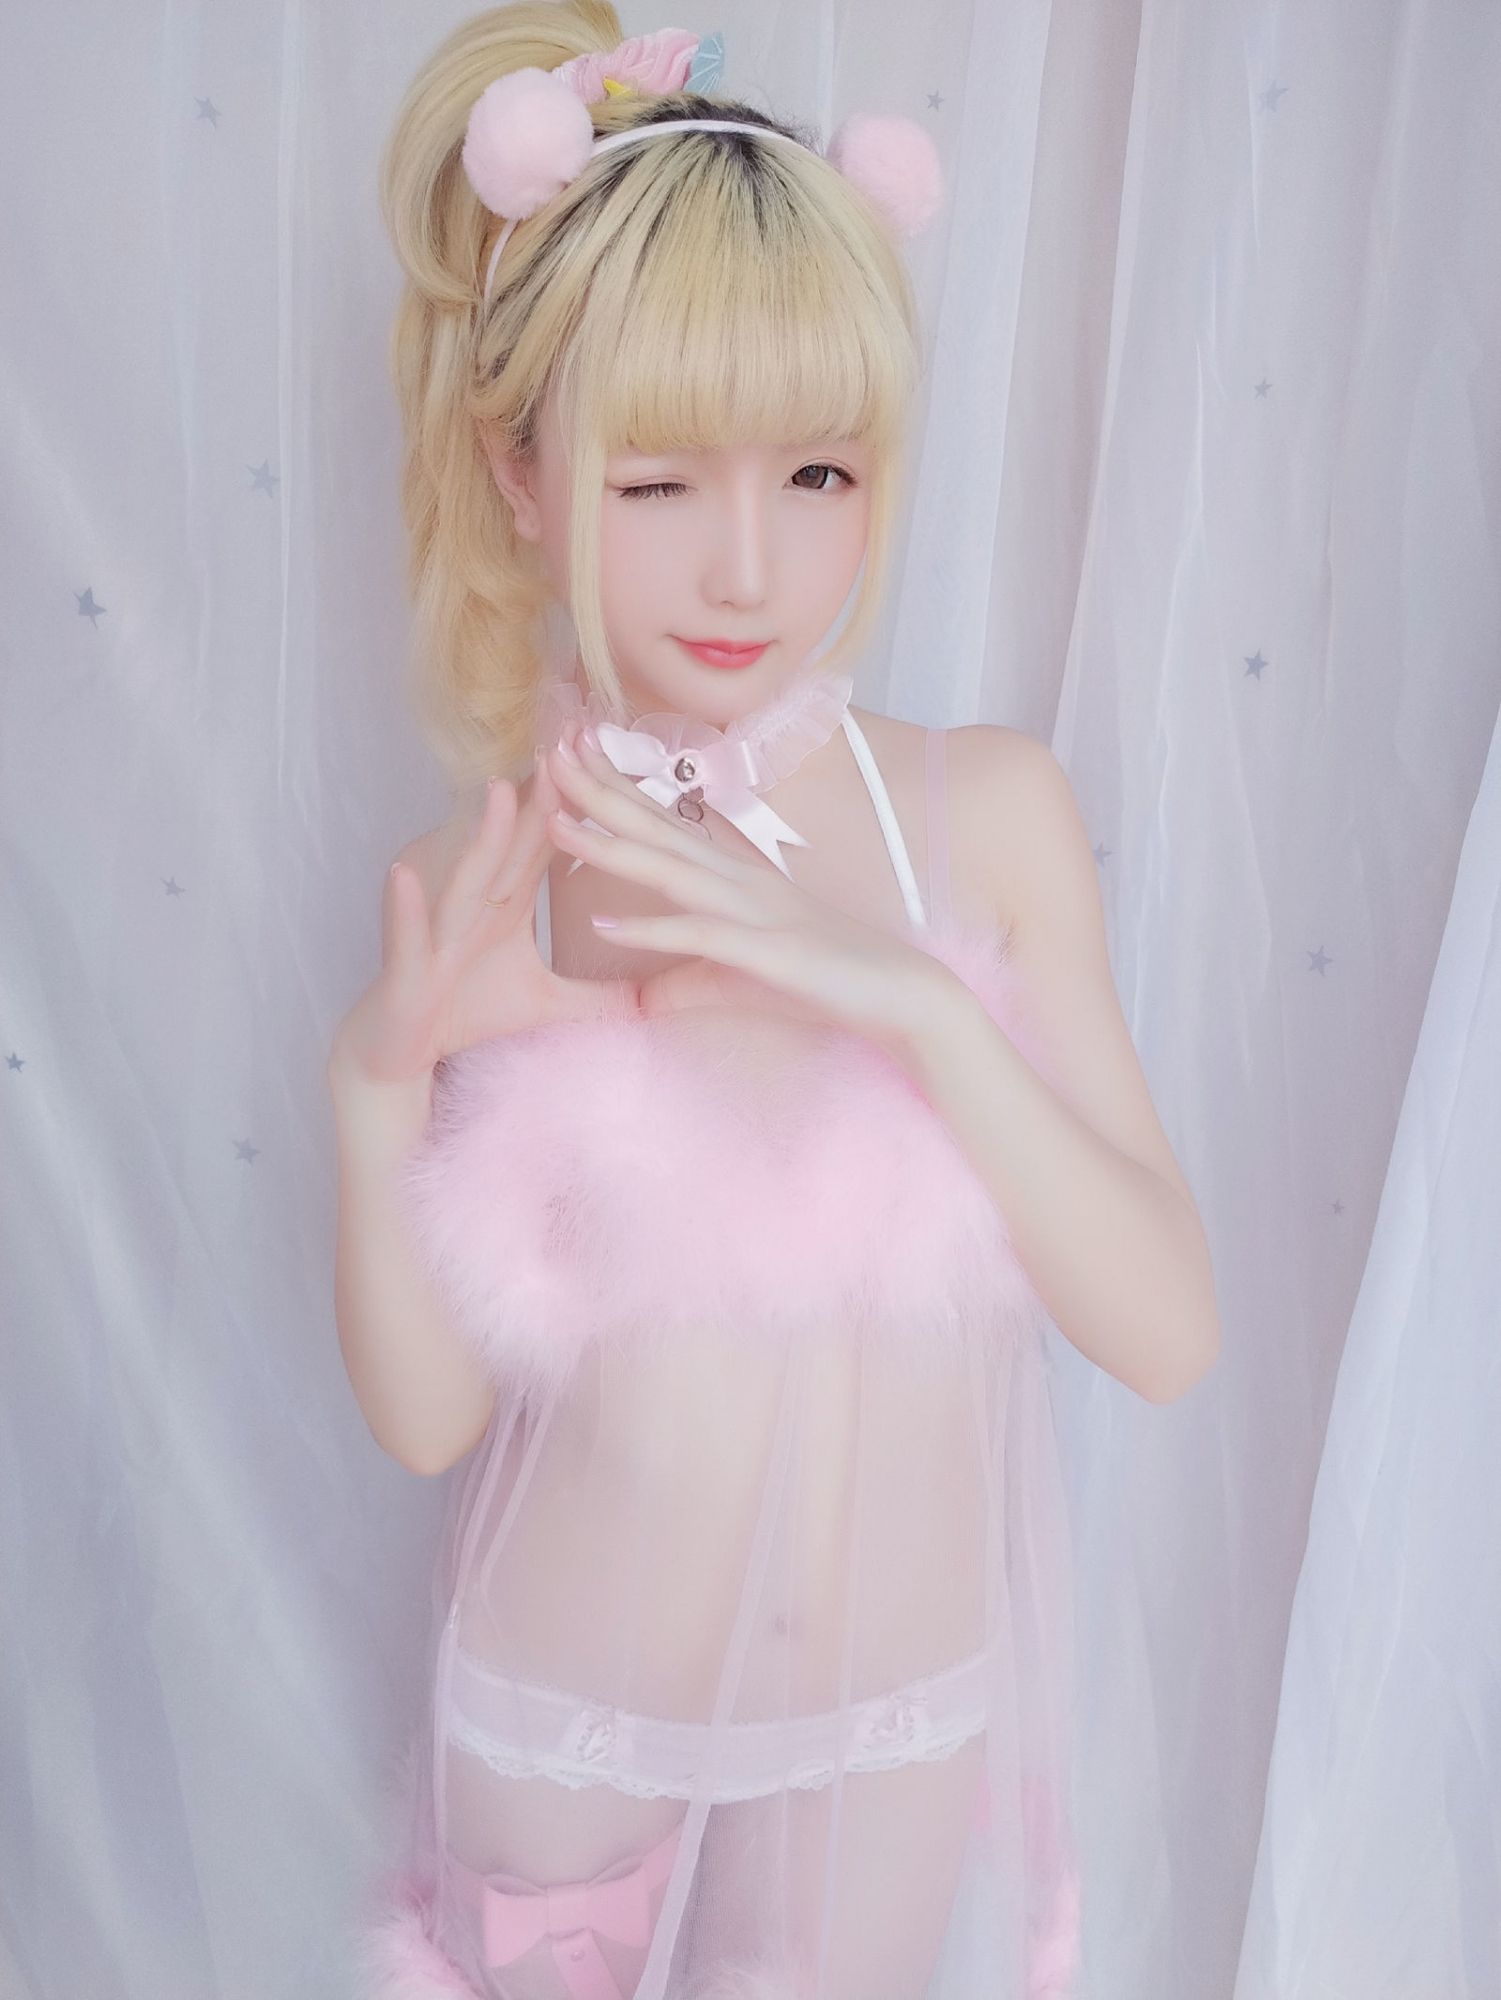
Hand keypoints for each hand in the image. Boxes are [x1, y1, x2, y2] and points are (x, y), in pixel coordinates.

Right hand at [329, 746, 641, 1091]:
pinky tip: (404, 873)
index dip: (576, 801)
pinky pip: (407, 934)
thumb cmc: (469, 1012)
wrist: (403, 1051)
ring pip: (465, 879)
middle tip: (567, 740)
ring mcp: (438, 932)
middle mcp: (473, 905)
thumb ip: (601, 995)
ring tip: (501, 790)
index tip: (605, 753)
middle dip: (538, 797)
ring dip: (482, 837)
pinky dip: (405, 907)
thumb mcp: (548, 1005)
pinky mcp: (407, 968)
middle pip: (512, 845)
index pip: (547, 844)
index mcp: (506, 903)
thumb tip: (657, 996)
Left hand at [543, 717, 948, 1051]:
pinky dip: (651, 929)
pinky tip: (603, 925)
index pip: (665, 824)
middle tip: (550, 751)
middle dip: (601, 790)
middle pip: (658, 828)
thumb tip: (641, 996)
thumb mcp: (742, 980)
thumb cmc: (830, 980)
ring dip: (612, 845)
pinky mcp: (766, 953)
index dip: (617, 790)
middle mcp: (739, 882)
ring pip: (670, 870)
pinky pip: (699, 937)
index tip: (572, 759)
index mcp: (735, 879)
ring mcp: (754, 912)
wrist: (905, 996)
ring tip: (556, 823)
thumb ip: (688, 981)